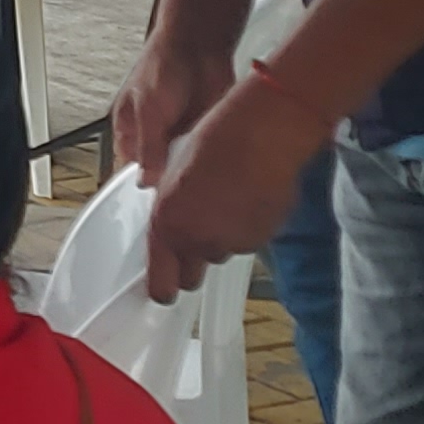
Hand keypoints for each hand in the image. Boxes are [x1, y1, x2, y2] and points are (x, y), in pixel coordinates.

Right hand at [111, 30, 236, 189]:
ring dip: (192, 169)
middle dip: (171, 181)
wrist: (200, 44)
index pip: (132, 170)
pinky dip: (211, 159)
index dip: (144, 187)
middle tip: (184, 199)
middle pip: (160, 171)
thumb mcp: (148, 110)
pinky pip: (206, 153)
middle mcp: (154, 137)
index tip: (160, 205)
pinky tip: (216, 168)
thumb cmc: (163, 66)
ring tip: (201, 184)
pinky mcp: (204, 132)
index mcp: (130, 132)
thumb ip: (148, 147)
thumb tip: (146, 182)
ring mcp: (180, 135)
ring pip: (184, 164)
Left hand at [147, 71, 327, 300]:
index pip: (161, 283)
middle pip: (191, 276)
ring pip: (221, 254)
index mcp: (168, 225)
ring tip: (225, 202)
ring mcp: (233, 242)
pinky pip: (248, 242)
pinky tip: (247, 198)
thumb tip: (169, 229)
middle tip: (197, 236)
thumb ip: (169, 212)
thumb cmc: (214, 141)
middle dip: (191, 264)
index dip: (162, 288)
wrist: (261, 132)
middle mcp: (199, 241)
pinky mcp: (262, 237)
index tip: (162, 291)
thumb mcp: (173, 176)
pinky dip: (246, 228)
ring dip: (221, 239)